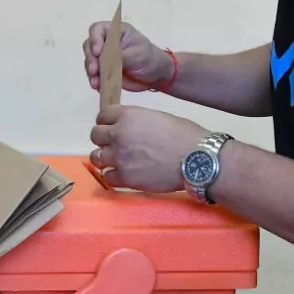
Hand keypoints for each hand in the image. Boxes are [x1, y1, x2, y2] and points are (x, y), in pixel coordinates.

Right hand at [83, 20, 172, 92]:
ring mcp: (104, 58)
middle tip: (94, 70)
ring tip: (95, 82)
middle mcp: (107, 43)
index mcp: (116, 32)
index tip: (98, 52)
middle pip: (89, 46)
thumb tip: (105, 60)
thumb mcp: (138, 53)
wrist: (157, 75)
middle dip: (90, 58)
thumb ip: (121, 55)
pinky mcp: (104, 71)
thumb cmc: (150, 58)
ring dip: (90, 71)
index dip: (94, 39)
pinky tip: (97, 86)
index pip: (98, 29)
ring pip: (90, 61)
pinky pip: (94, 75)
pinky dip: (94, 80)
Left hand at [89, 105, 206, 192]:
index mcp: (128, 116)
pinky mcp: (125, 178)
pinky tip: (125, 173)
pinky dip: (114, 175)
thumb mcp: (158, 117)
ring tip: (117, 160)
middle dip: (104, 139)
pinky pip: (107, 176)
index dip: (107, 122)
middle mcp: (119, 134)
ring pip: (96, 157)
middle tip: (115, 145)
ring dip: (105, 158)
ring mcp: (120, 157)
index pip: (102, 116)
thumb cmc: (185, 136)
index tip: (112, 128)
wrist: (197, 160)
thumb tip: (128, 128)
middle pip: (95, 135)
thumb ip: (136, 121)